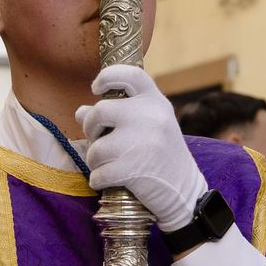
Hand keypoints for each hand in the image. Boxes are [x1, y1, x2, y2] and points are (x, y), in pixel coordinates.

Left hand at [77, 66, 205, 232]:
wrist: (185, 191)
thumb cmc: (161, 154)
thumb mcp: (148, 127)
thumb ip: (117, 115)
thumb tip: (80, 111)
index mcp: (155, 102)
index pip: (129, 74)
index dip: (107, 77)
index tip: (95, 88)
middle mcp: (150, 116)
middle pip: (100, 110)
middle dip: (91, 128)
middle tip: (97, 138)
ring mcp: (142, 142)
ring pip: (96, 148)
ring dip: (95, 160)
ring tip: (107, 165)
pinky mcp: (134, 169)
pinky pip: (98, 173)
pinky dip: (98, 180)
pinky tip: (107, 180)